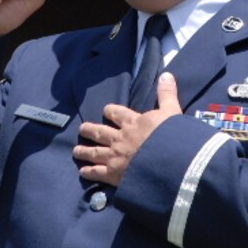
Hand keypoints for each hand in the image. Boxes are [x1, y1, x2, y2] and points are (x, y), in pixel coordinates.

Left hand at [75, 72, 181, 186]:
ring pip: (95, 152)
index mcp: (132, 122)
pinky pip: (97, 172)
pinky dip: (89, 172)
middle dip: (90, 130)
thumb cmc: (171, 137)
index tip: (105, 110)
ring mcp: (114, 156)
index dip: (110, 111)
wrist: (167, 162)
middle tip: (82, 129)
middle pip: (100, 132)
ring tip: (76, 150)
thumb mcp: (171, 111)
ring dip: (84, 151)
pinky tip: (82, 172)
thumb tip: (166, 74)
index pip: (117, 113)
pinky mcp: (113, 174)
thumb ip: (166, 94)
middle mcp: (119, 138)